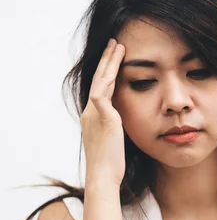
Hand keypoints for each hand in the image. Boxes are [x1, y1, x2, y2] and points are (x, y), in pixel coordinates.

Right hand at [80, 38, 125, 186]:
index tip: (115, 56)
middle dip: (107, 60)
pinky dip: (106, 85)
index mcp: (93, 115)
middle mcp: (91, 112)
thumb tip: (124, 117)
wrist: (103, 176)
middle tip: (115, 43)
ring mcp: (96, 116)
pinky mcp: (104, 121)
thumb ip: (116, 124)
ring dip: (110, 64)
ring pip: (101, 83)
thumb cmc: (111, 162)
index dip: (108, 70)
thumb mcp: (114, 137)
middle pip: (99, 79)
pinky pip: (102, 99)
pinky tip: (113, 72)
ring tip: (118, 48)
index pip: (101, 86)